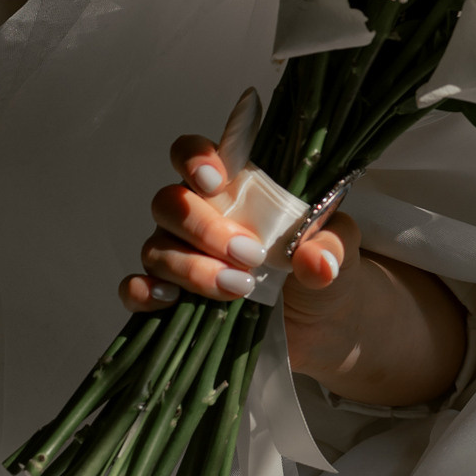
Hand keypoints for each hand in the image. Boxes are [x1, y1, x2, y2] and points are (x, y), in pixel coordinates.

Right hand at [124, 134, 360, 344]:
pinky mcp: (172, 297)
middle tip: (250, 255)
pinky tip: (169, 300)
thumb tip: (316, 262)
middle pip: (170, 203)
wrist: (323, 322)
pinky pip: (135, 289)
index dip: (194, 158)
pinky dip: (143, 292)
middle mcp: (198, 215)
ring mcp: (180, 255)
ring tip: (240, 288)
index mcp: (234, 187)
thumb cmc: (322, 266)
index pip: (192, 153)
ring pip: (156, 248)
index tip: (215, 180)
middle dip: (204, 229)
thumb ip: (330, 245)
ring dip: (193, 269)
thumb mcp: (339, 248)